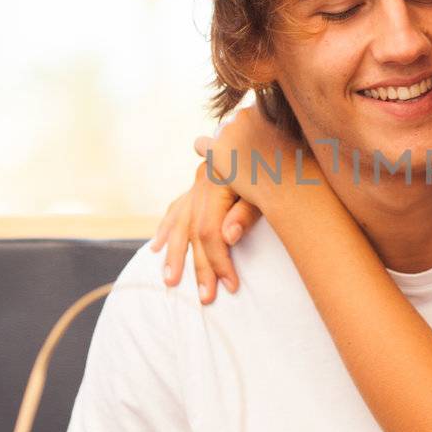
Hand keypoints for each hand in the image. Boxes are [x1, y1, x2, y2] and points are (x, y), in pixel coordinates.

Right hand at [151, 137, 259, 304]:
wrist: (269, 132)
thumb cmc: (275, 163)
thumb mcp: (266, 186)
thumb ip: (245, 212)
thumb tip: (227, 238)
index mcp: (216, 183)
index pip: (210, 233)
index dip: (218, 261)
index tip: (230, 286)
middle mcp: (201, 184)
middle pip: (192, 233)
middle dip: (198, 268)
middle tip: (205, 299)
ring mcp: (196, 184)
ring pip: (179, 223)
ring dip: (173, 254)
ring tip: (169, 280)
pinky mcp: (197, 184)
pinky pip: (176, 209)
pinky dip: (166, 228)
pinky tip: (156, 246)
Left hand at [192, 103, 327, 220]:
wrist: (293, 189)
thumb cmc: (305, 166)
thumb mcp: (304, 132)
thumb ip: (288, 120)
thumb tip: (285, 116)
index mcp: (265, 104)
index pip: (253, 110)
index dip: (257, 127)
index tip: (265, 143)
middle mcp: (244, 113)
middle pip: (235, 122)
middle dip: (241, 136)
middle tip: (255, 157)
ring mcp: (228, 131)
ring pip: (219, 133)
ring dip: (227, 146)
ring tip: (243, 165)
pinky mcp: (216, 150)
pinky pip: (201, 145)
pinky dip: (207, 152)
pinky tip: (220, 165)